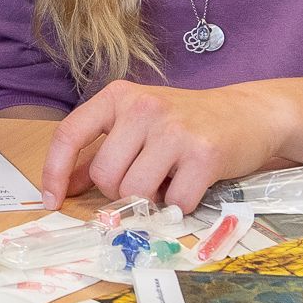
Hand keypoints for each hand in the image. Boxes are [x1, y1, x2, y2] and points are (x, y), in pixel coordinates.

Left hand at [38, 79, 292, 212]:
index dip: (55, 172)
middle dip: (121, 190)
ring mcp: (174, 129)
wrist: (250, 114)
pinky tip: (191, 184)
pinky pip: (174, 203)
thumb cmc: (186, 123)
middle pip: (105, 175)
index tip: (53, 201)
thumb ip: (100, 152)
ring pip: (136, 192)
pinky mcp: (204, 154)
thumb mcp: (137, 126)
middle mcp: (144, 107)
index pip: (70, 134)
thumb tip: (65, 187)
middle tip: (147, 178)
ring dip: (150, 200)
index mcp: (119, 96)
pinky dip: (180, 206)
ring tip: (169, 179)